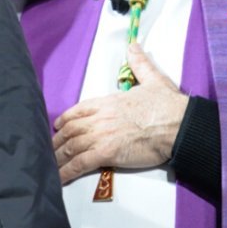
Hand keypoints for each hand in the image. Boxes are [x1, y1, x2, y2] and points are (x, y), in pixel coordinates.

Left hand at [52, 44, 187, 183]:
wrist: (178, 124)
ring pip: (71, 146)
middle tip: (49, 149)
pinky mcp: (107, 153)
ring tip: (49, 166)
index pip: (80, 109)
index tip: (58, 125)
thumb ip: (140, 65)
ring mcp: (102, 135)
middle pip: (71, 129)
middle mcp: (101, 117)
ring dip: (58, 157)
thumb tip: (133, 48)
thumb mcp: (152, 79)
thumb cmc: (168, 105)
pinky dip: (66, 171)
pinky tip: (58, 179)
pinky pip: (80, 163)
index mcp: (109, 101)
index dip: (66, 118)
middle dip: (57, 140)